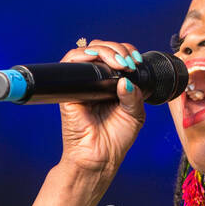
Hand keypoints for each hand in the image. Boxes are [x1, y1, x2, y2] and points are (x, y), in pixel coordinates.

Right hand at [57, 40, 145, 177]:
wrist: (100, 157)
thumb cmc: (116, 139)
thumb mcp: (135, 114)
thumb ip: (134, 95)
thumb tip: (126, 79)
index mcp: (111, 83)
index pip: (116, 55)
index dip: (126, 51)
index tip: (136, 61)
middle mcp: (95, 80)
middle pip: (101, 48)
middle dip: (117, 49)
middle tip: (128, 63)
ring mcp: (81, 83)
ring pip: (86, 51)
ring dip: (104, 50)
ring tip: (119, 63)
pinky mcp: (68, 89)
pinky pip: (70, 63)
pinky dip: (83, 56)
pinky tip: (99, 61)